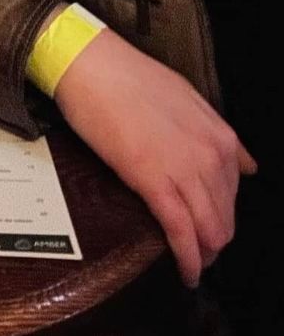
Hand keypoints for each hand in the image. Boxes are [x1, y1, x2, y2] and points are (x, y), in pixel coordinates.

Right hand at [54, 28, 255, 287]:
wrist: (91, 65)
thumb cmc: (127, 76)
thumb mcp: (186, 98)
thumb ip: (216, 134)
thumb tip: (244, 164)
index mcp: (218, 134)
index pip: (234, 192)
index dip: (223, 213)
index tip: (211, 223)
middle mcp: (210, 154)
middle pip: (225, 216)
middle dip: (215, 240)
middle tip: (201, 251)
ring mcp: (185, 169)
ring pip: (210, 231)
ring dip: (205, 254)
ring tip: (194, 265)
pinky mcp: (154, 182)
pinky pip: (182, 233)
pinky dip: (188, 259)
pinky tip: (187, 271)